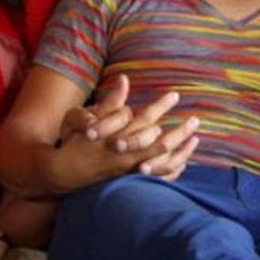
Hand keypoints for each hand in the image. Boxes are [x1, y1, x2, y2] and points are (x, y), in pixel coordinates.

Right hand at [46, 75, 199, 190]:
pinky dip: (173, 169)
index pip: (145, 118)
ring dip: (181, 150)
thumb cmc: (76, 143)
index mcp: (118, 137)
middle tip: (196, 119)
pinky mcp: (131, 181)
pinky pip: (158, 178)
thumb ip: (110, 102)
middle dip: (180, 131)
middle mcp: (127, 155)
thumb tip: (124, 78)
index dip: (161, 106)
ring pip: (163, 162)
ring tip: (196, 139)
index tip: (175, 95)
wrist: (63, 174)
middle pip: (161, 142)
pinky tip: (184, 161)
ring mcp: (131, 170)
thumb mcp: (90, 119)